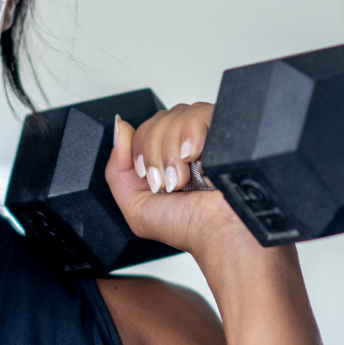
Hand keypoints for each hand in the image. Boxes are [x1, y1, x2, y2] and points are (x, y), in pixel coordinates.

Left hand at [105, 102, 259, 260]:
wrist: (220, 233)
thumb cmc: (188, 227)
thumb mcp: (136, 207)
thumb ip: (118, 168)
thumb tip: (119, 127)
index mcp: (167, 158)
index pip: (145, 128)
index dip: (140, 149)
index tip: (148, 176)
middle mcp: (187, 145)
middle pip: (159, 118)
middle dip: (155, 153)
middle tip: (166, 182)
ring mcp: (208, 135)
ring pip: (178, 113)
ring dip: (172, 150)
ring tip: (182, 177)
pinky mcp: (225, 129)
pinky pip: (200, 111)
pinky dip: (191, 133)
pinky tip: (195, 157)